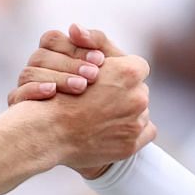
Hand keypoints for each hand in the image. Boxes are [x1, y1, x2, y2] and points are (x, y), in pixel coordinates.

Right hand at [9, 27, 106, 102]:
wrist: (101, 137)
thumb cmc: (110, 98)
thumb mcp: (113, 69)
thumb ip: (98, 43)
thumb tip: (73, 28)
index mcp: (53, 56)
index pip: (52, 40)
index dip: (74, 47)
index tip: (100, 60)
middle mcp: (36, 70)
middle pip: (41, 56)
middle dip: (70, 64)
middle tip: (94, 75)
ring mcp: (26, 88)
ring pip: (28, 73)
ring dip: (57, 77)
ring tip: (81, 87)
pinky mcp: (20, 110)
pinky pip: (17, 95)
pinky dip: (35, 90)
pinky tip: (53, 92)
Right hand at [38, 53, 156, 171]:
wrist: (49, 130)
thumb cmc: (60, 94)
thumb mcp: (80, 60)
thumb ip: (101, 50)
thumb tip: (109, 54)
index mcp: (129, 72)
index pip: (138, 67)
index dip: (123, 73)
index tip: (111, 80)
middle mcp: (138, 96)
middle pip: (139, 90)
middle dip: (126, 94)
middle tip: (103, 100)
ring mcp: (136, 122)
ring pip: (141, 112)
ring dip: (128, 113)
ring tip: (103, 117)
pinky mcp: (131, 144)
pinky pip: (146, 132)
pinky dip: (132, 131)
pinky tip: (113, 130)